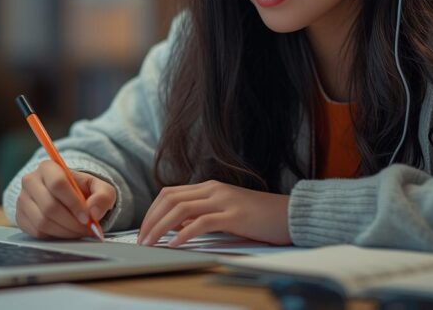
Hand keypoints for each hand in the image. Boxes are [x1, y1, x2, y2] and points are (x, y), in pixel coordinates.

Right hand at [15, 160, 115, 238]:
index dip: (74, 203)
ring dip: (65, 232)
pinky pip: (36, 232)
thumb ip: (103, 196)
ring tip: (79, 231)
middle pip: (49, 206)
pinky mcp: (20, 217)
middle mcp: (30, 181)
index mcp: (48, 167)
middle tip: (87, 229)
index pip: (58, 184)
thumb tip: (94, 212)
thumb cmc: (81, 190)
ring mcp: (22, 200)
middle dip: (72, 222)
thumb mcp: (99, 187)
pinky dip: (55, 236)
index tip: (87, 217)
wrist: (65, 196)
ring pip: (42, 222)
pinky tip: (66, 232)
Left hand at [138, 180, 290, 246]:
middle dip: (151, 219)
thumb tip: (176, 226)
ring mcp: (223, 200)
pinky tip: (175, 244)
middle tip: (141, 239)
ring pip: (181, 209)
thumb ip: (201, 215)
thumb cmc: (259, 217)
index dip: (152, 210)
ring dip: (161, 227)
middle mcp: (213, 190)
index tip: (143, 228)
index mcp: (209, 187)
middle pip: (170, 199)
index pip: (170, 193)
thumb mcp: (225, 213)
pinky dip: (184, 233)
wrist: (290, 214)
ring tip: (151, 242)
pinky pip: (202, 222)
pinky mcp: (234, 215)